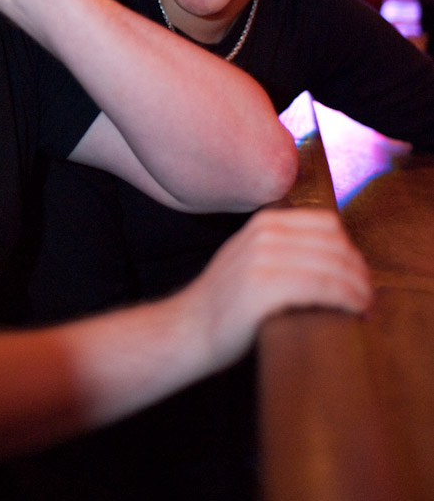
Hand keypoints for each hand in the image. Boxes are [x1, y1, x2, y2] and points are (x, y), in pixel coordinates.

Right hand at [186, 208, 372, 372]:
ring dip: (359, 287)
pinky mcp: (263, 287)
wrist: (187, 330)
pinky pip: (321, 286)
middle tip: (366, 296)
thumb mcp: (250, 258)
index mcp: (263, 223)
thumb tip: (334, 256)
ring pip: (333, 265)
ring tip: (365, 307)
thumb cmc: (225, 304)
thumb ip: (283, 247)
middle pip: (335, 243)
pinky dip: (346, 298)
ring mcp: (262, 259)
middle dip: (359, 270)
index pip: (327, 224)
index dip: (350, 250)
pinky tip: (354, 310)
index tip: (358, 276)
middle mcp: (263, 235)